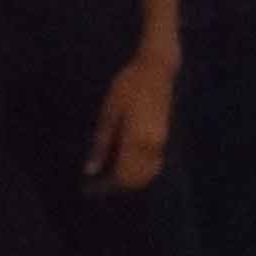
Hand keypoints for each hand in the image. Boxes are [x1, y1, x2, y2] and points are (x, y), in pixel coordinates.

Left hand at [90, 46, 173, 194]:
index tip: (91, 186)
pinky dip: (139, 169)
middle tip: (98, 183)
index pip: (123, 174)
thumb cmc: (128, 85)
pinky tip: (123, 162)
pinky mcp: (164, 138)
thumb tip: (91, 170)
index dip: (107, 185)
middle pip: (137, 179)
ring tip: (108, 174)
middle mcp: (152, 145)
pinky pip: (152, 163)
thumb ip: (101, 142)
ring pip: (147, 173)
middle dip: (118, 184)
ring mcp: (161, 142)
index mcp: (136, 139)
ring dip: (130, 178)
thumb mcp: (109, 112)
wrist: (156, 69)